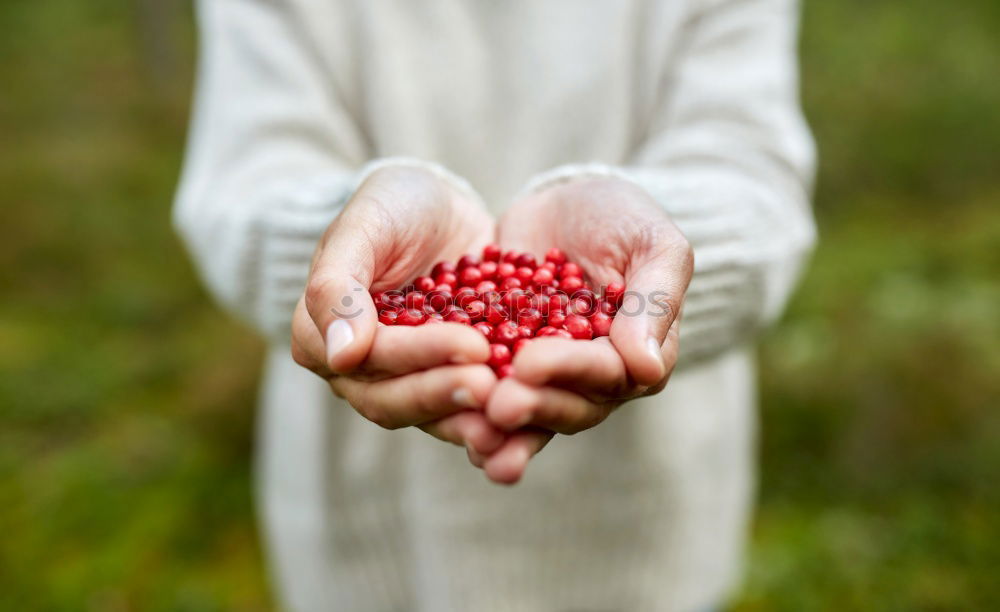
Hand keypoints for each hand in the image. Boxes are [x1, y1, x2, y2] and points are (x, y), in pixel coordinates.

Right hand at [291, 165, 505, 456]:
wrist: (441, 206)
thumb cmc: (392, 206)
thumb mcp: (363, 225)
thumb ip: (337, 284)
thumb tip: (341, 355)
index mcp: (320, 337)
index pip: (367, 359)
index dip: (417, 357)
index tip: (469, 347)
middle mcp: (357, 372)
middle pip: (394, 400)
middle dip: (445, 393)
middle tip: (493, 384)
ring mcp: (404, 382)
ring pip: (430, 414)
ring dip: (468, 418)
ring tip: (509, 408)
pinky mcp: (446, 383)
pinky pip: (465, 410)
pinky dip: (493, 417)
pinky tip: (528, 414)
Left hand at [482, 177, 693, 479]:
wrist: (565, 206)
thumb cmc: (623, 220)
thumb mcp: (654, 244)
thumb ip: (654, 300)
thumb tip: (647, 369)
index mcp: (639, 357)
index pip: (609, 373)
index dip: (570, 370)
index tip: (531, 364)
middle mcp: (594, 380)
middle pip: (568, 405)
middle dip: (533, 406)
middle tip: (498, 406)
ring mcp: (547, 378)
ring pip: (530, 411)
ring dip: (503, 428)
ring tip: (474, 436)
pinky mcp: (505, 367)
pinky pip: (491, 392)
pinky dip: (471, 410)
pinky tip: (445, 419)